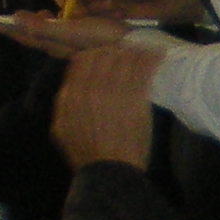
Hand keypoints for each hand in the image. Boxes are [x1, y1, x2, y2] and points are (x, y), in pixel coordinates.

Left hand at [0, 9, 131, 57]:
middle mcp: (66, 48)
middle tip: (18, 16)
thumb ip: (45, 27)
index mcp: (58, 45)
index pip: (30, 37)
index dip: (14, 29)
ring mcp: (79, 46)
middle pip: (41, 37)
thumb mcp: (73, 31)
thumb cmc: (105, 40)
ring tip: (43, 16)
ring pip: (56, 36)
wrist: (138, 51)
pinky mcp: (92, 43)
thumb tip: (16, 19)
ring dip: (45, 26)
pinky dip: (63, 26)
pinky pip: (70, 34)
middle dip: (29, 28)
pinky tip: (71, 21)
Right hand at [53, 46, 164, 167]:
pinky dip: (150, 60)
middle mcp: (90, 89)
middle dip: (115, 51)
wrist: (110, 170)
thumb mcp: (62, 131)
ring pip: (122, 60)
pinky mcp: (134, 99)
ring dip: (134, 52)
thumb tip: (68, 93)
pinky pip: (143, 72)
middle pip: (102, 56)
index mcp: (71, 95)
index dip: (95, 55)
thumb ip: (64, 108)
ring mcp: (112, 92)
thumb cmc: (86, 156)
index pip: (82, 62)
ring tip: (144, 49)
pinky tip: (157, 55)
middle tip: (126, 51)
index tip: (105, 55)